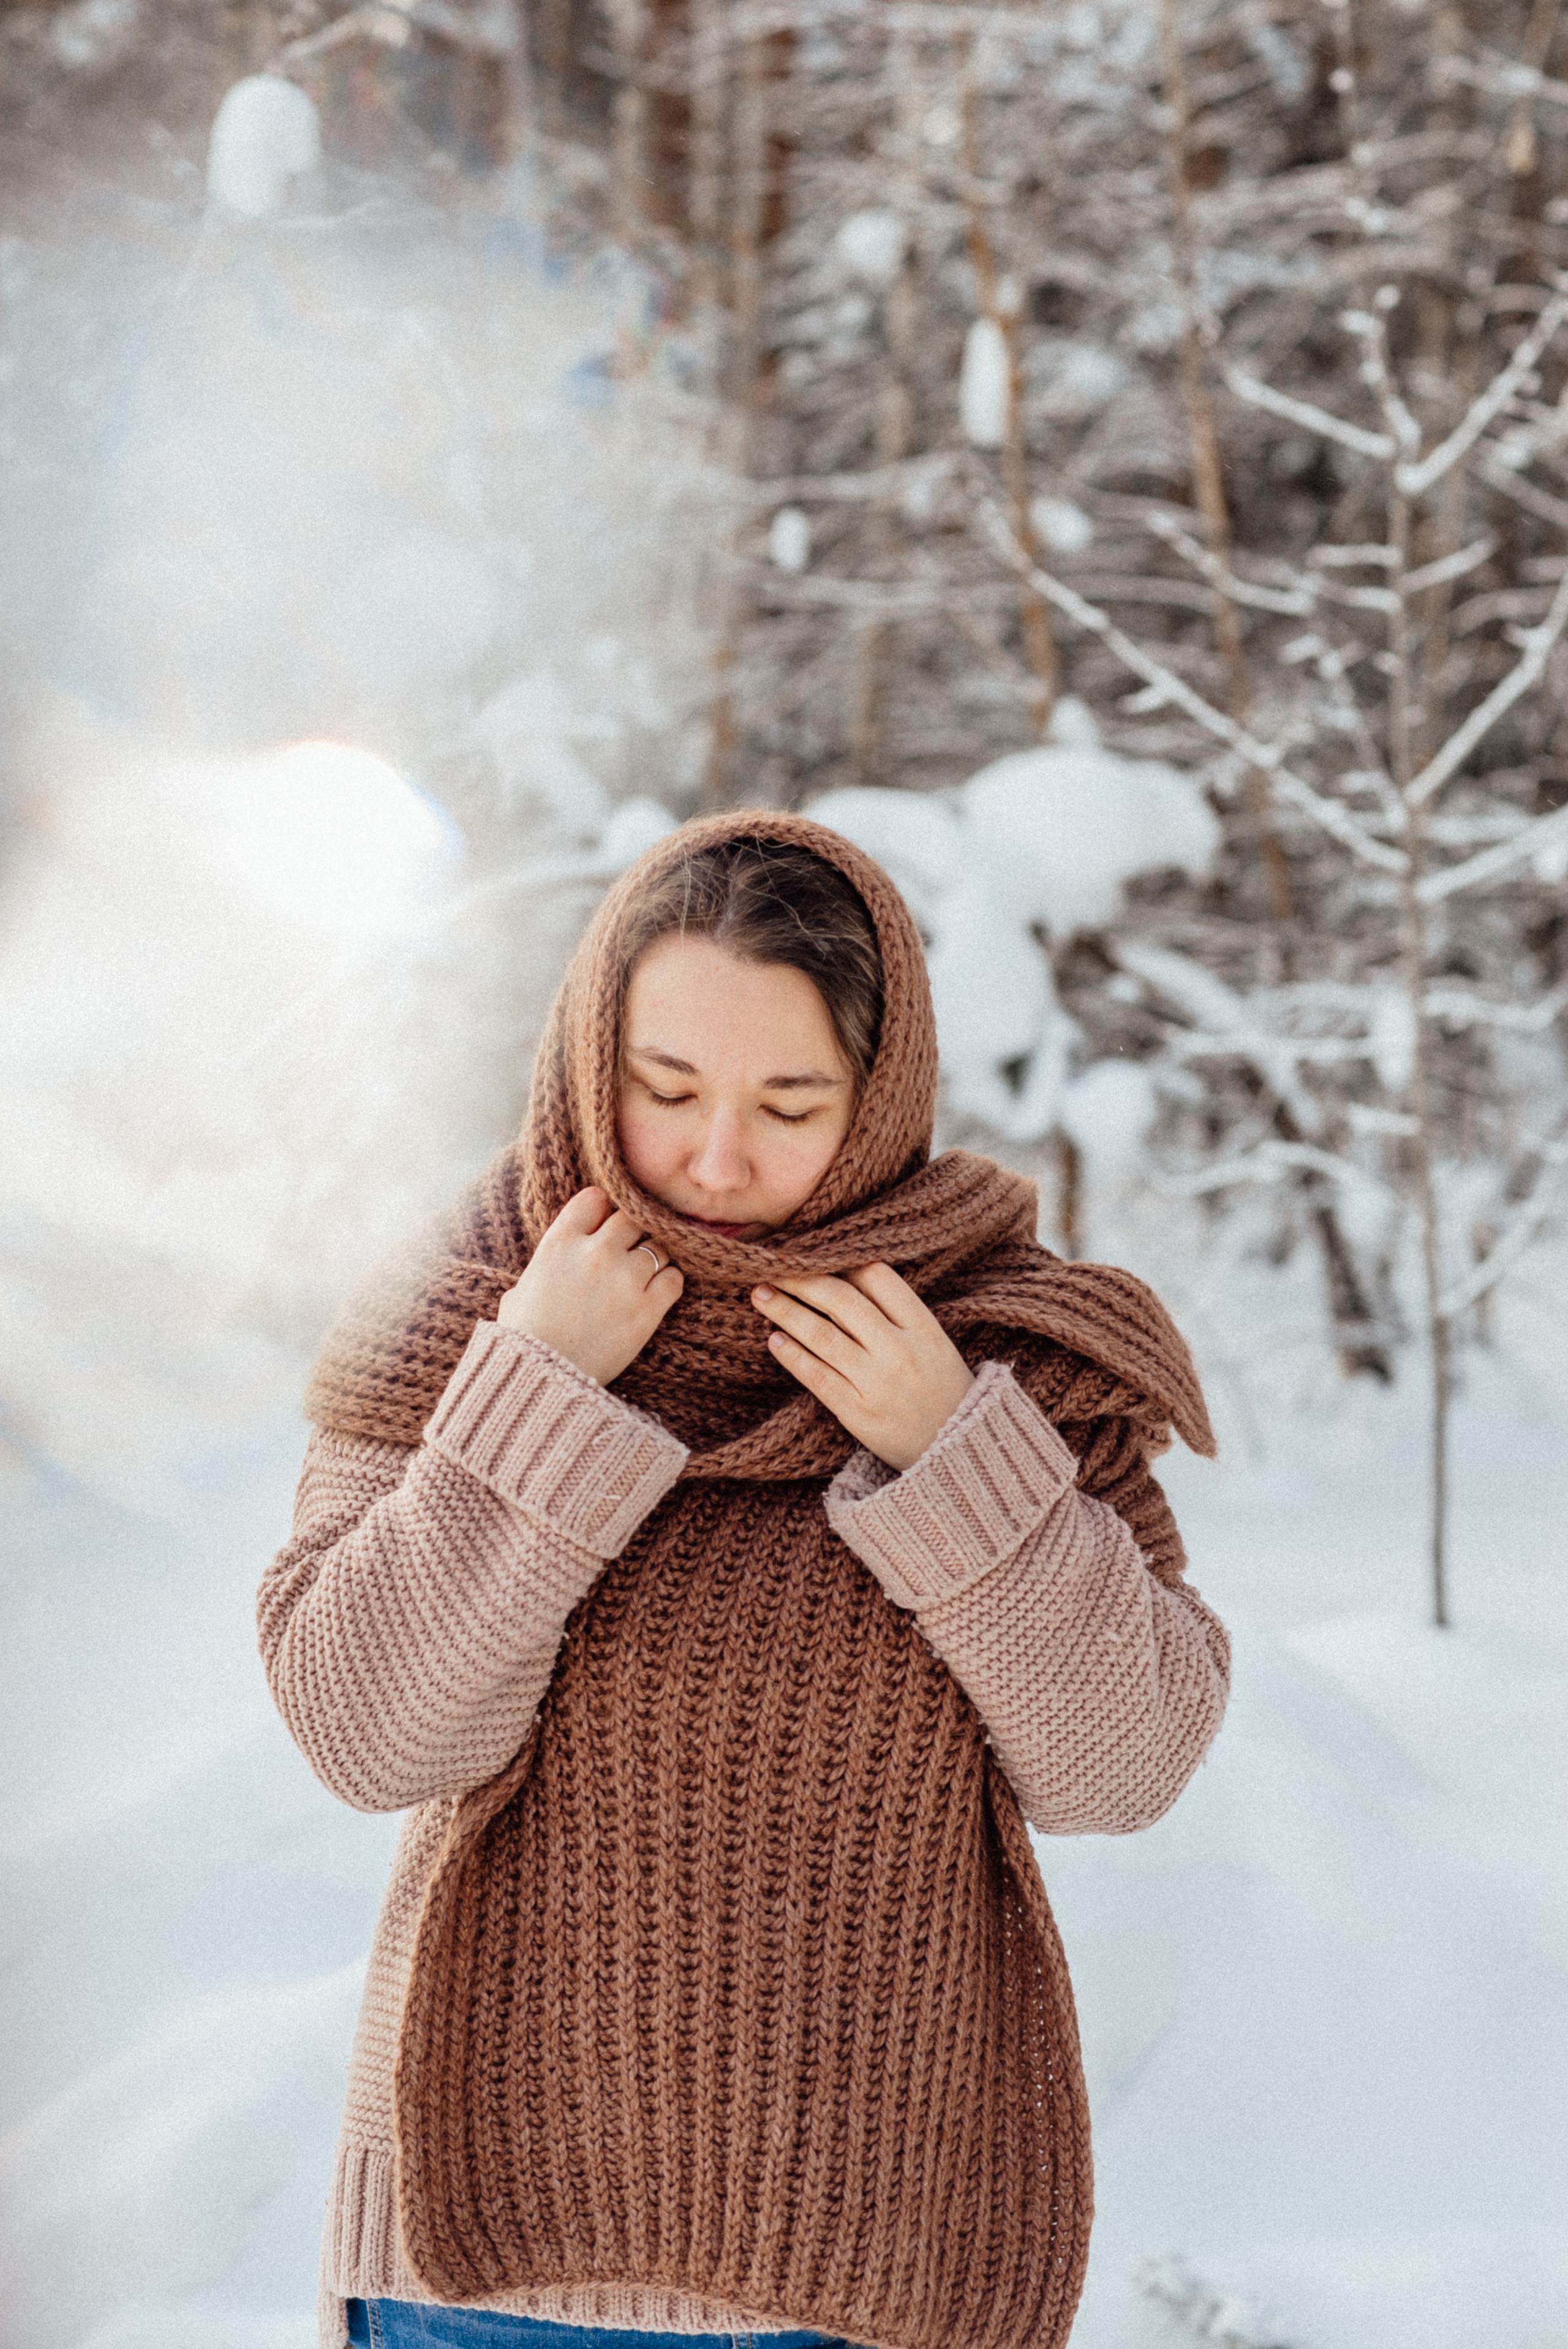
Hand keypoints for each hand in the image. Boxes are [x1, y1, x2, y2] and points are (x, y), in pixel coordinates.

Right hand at [496, 1187, 682, 1385]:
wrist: (542, 1378)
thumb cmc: (523, 1338)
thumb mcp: (519, 1291)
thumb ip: (543, 1268)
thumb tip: (550, 1267)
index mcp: (560, 1242)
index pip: (595, 1198)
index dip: (602, 1212)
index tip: (602, 1227)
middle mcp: (595, 1252)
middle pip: (631, 1219)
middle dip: (631, 1234)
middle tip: (627, 1254)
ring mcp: (625, 1278)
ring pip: (659, 1246)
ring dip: (654, 1259)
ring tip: (644, 1277)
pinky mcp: (647, 1309)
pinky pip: (674, 1279)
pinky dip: (669, 1284)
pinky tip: (657, 1295)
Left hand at [751, 1263, 974, 1471]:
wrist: (959, 1449)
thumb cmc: (943, 1391)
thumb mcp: (935, 1344)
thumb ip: (899, 1313)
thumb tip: (849, 1276)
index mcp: (923, 1328)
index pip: (878, 1277)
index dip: (843, 1261)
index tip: (817, 1255)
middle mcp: (899, 1350)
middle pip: (841, 1301)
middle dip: (802, 1280)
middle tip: (774, 1267)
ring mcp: (877, 1382)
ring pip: (822, 1335)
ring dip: (786, 1311)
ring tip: (762, 1296)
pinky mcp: (858, 1412)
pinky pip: (817, 1376)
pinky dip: (792, 1355)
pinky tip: (774, 1339)